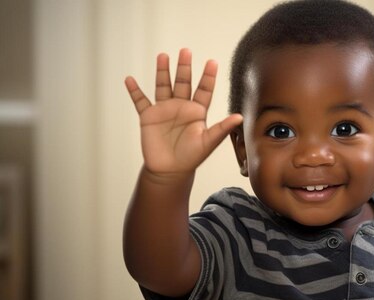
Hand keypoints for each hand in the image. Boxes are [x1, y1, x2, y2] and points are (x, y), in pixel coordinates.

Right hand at [125, 48, 242, 177]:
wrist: (170, 170)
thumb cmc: (192, 157)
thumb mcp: (209, 142)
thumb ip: (222, 128)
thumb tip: (240, 117)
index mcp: (197, 111)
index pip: (204, 90)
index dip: (208, 76)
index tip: (212, 62)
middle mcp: (181, 107)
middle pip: (183, 82)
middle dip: (184, 67)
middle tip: (186, 51)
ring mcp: (164, 110)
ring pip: (163, 86)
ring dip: (162, 71)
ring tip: (163, 56)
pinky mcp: (149, 117)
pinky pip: (140, 101)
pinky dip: (134, 91)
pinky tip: (130, 80)